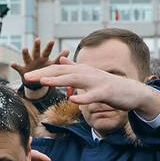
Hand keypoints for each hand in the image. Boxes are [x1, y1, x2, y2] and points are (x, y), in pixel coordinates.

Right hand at [12, 40, 68, 99]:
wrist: (36, 83)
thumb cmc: (46, 73)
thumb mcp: (54, 67)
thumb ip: (60, 60)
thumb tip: (68, 50)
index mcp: (45, 59)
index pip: (48, 52)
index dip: (52, 49)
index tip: (56, 43)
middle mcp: (37, 59)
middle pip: (37, 52)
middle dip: (37, 46)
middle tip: (37, 39)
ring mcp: (29, 64)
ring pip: (27, 57)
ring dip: (25, 53)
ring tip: (24, 48)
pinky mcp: (23, 70)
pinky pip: (18, 68)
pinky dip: (15, 66)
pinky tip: (12, 64)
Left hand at [24, 59, 159, 120]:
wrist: (133, 92)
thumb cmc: (109, 86)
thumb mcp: (89, 75)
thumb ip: (75, 68)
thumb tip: (62, 60)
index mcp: (82, 71)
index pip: (58, 70)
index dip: (42, 72)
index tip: (26, 76)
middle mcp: (87, 74)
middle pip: (62, 73)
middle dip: (44, 74)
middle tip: (27, 77)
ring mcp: (97, 82)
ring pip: (75, 80)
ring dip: (58, 81)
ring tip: (43, 82)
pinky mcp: (106, 93)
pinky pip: (92, 96)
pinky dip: (82, 98)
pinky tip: (72, 100)